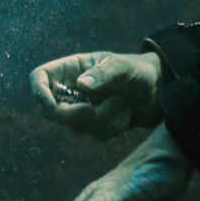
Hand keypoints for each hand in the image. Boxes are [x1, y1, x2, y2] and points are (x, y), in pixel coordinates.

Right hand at [29, 49, 161, 137]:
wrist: (161, 89)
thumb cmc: (139, 70)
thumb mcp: (123, 66)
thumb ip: (103, 73)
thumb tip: (80, 85)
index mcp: (73, 68)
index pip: (40, 77)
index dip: (38, 91)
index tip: (49, 106)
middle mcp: (73, 89)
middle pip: (50, 110)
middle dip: (71, 115)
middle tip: (90, 111)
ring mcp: (83, 108)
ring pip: (75, 126)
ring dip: (101, 119)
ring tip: (122, 103)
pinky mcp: (97, 125)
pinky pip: (94, 134)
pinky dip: (112, 127)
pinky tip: (126, 115)